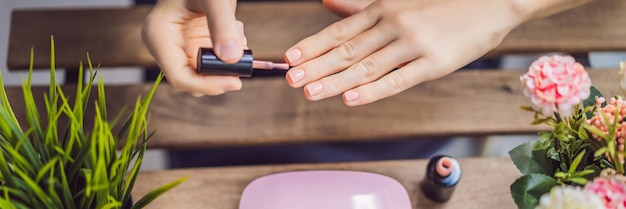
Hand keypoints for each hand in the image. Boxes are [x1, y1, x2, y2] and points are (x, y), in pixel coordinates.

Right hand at [142, 0, 246, 95]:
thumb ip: (223, 25)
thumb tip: (232, 59)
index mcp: (158, 35)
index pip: (179, 77)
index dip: (208, 85)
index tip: (236, 82)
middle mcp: (164, 45)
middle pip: (191, 80)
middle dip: (220, 74)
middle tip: (244, 56)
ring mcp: (178, 46)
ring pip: (203, 74)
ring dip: (226, 64)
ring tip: (238, 35)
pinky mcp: (192, 44)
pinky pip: (211, 62)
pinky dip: (228, 54)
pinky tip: (235, 33)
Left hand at [284, 0, 530, 105]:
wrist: (490, 3)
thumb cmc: (441, 6)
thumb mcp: (398, 0)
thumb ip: (359, 6)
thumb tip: (325, 1)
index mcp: (383, 9)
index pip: (340, 30)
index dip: (313, 45)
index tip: (290, 58)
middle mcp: (394, 24)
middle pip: (348, 49)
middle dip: (317, 66)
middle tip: (291, 79)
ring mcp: (413, 43)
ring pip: (367, 66)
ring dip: (336, 81)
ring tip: (311, 92)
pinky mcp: (434, 63)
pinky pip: (398, 79)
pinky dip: (373, 90)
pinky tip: (352, 98)